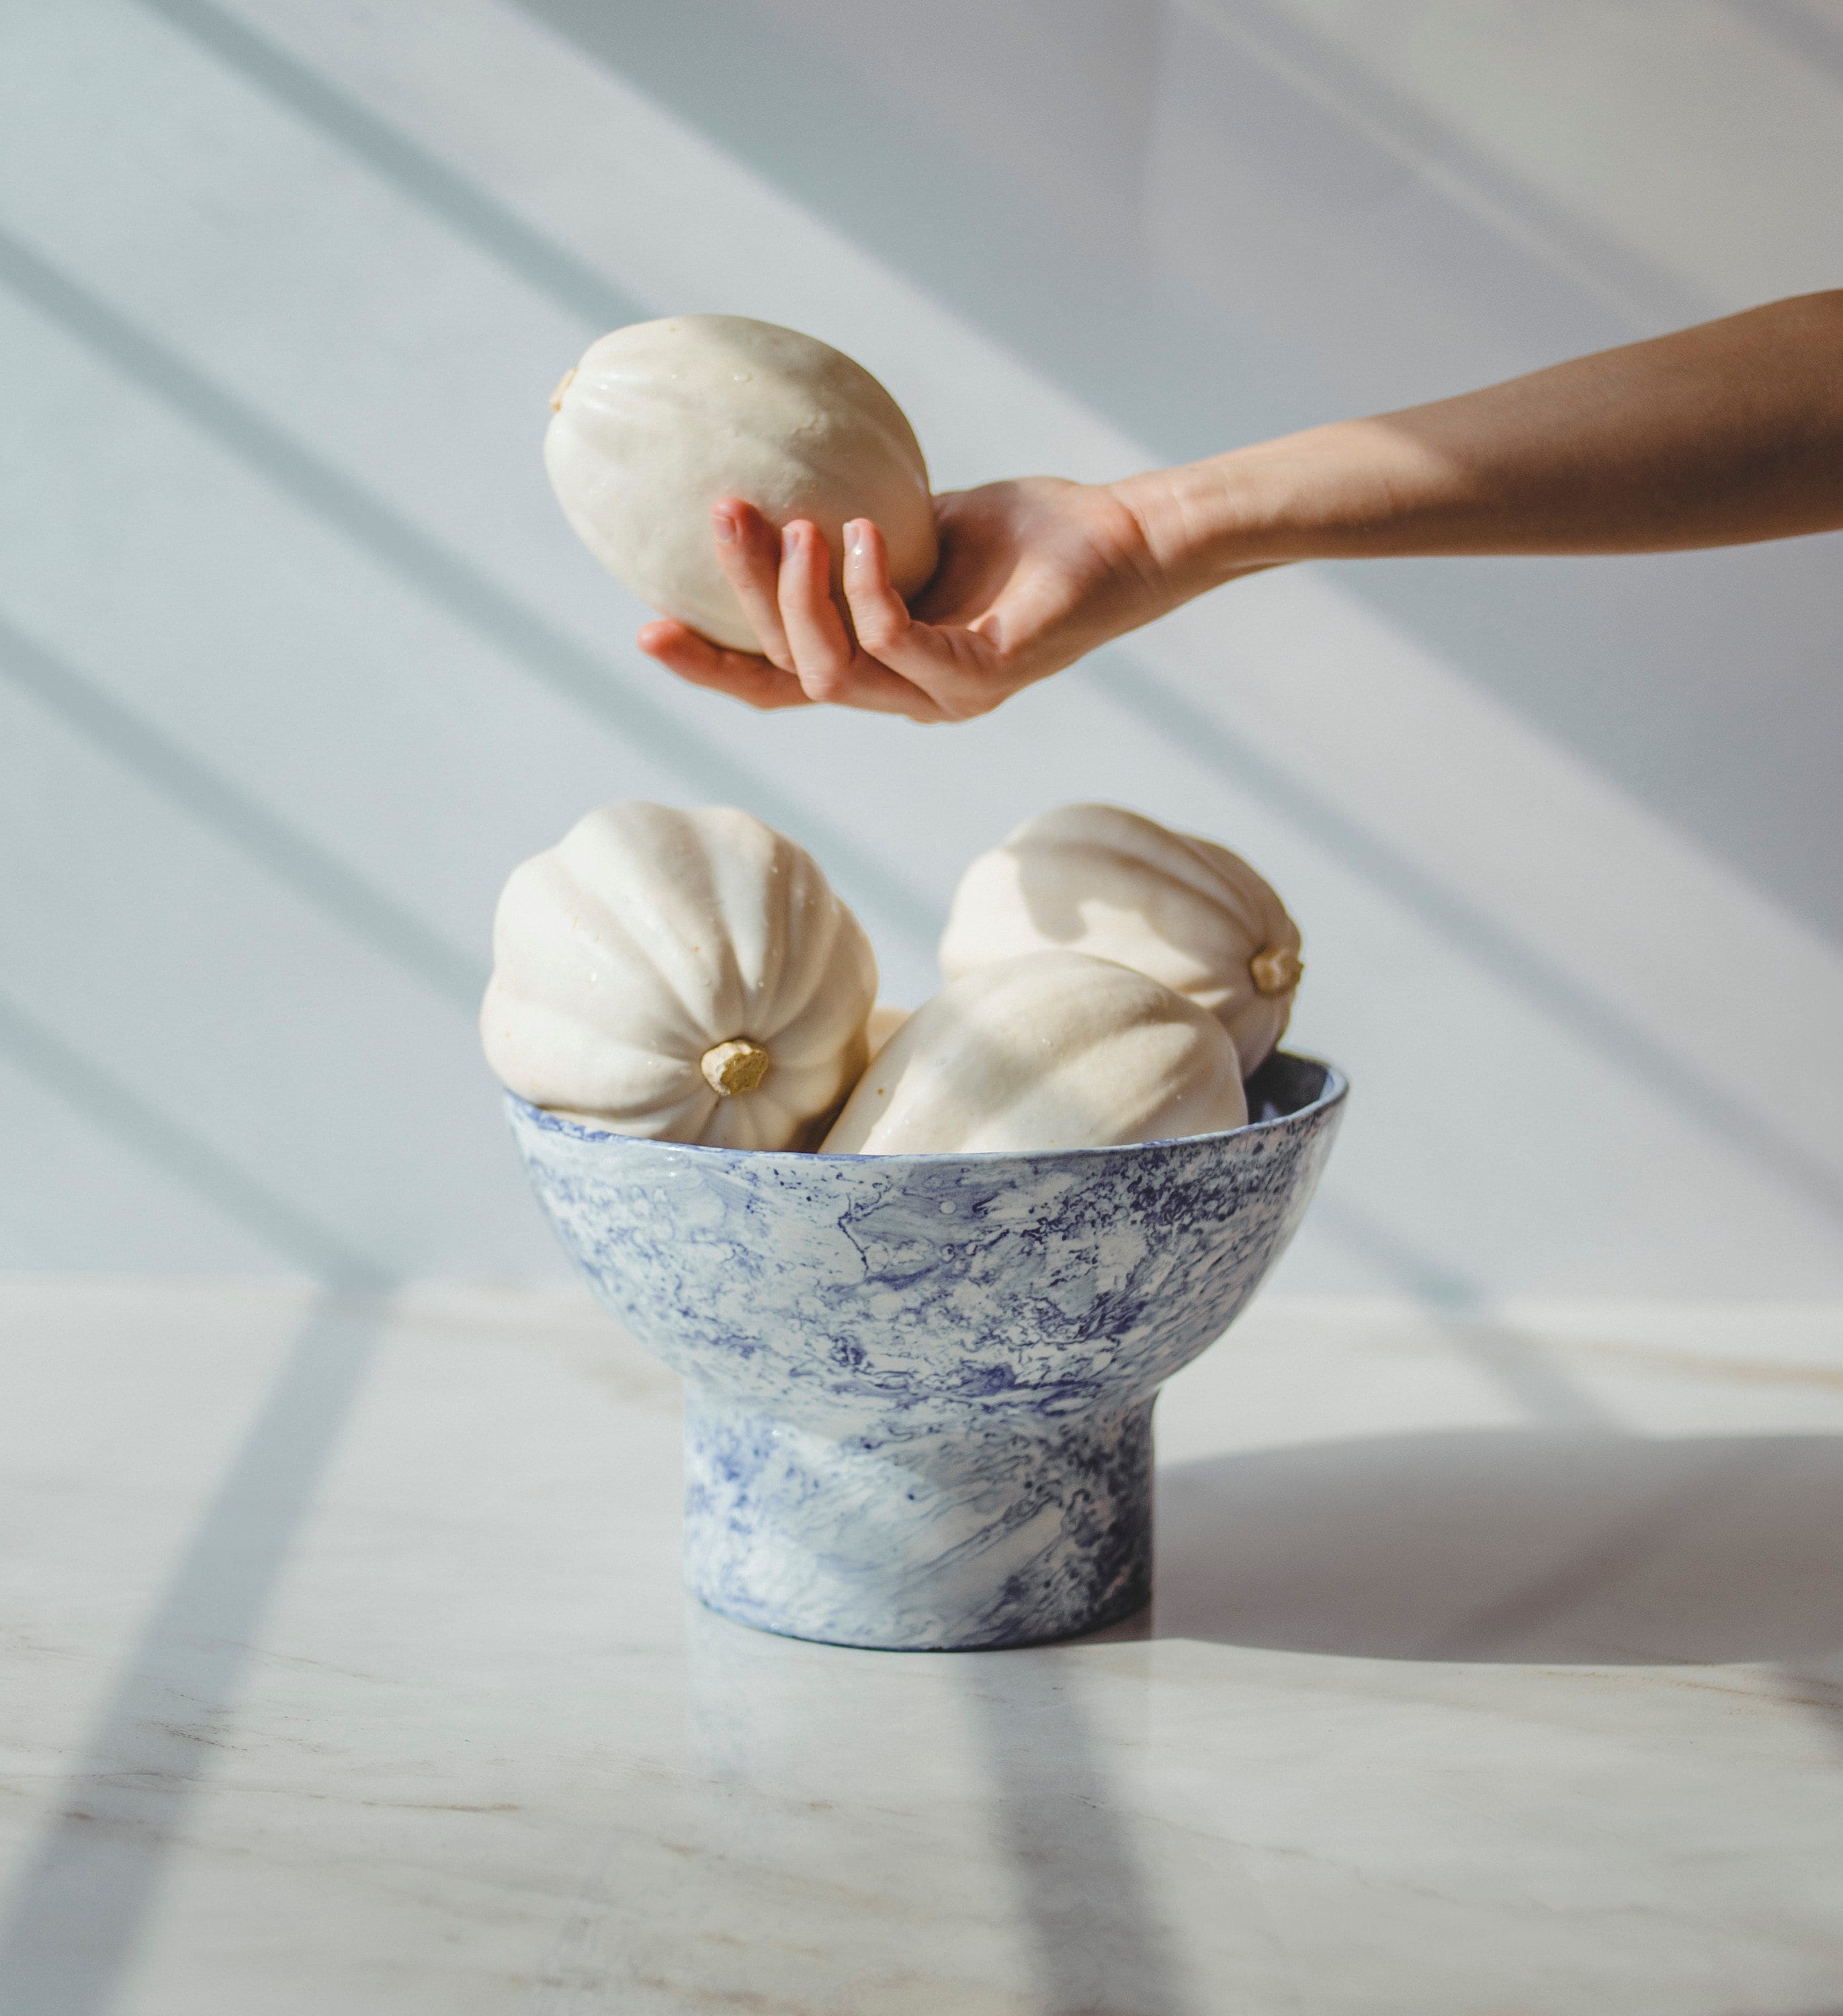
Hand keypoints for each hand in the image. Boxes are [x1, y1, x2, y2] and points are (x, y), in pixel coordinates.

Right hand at [636, 478, 1192, 722]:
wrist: (1126, 537)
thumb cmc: (1031, 533)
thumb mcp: (919, 524)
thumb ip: (855, 530)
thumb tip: (785, 489)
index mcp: (883, 666)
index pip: (779, 683)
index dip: (712, 666)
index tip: (648, 628)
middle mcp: (905, 695)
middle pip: (792, 673)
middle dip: (743, 597)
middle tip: (723, 512)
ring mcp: (944, 695)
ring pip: (832, 671)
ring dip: (797, 593)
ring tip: (795, 520)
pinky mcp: (984, 677)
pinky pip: (899, 646)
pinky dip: (867, 591)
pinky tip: (860, 532)